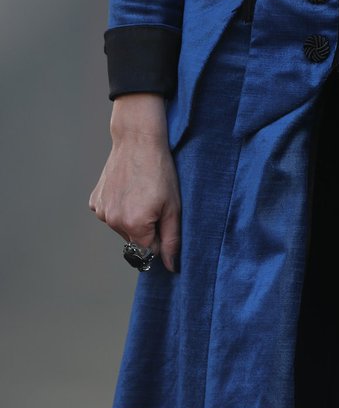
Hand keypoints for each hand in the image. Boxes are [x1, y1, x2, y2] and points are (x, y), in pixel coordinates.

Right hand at [88, 102, 180, 272]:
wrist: (138, 139)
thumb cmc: (160, 170)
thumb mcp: (173, 205)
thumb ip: (171, 239)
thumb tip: (170, 267)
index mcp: (135, 225)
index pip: (148, 252)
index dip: (159, 238)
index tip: (163, 217)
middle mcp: (114, 222)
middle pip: (134, 240)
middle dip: (145, 228)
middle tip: (154, 201)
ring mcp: (102, 211)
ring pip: (121, 227)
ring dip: (131, 217)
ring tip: (140, 191)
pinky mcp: (95, 201)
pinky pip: (110, 214)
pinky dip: (118, 207)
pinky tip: (127, 188)